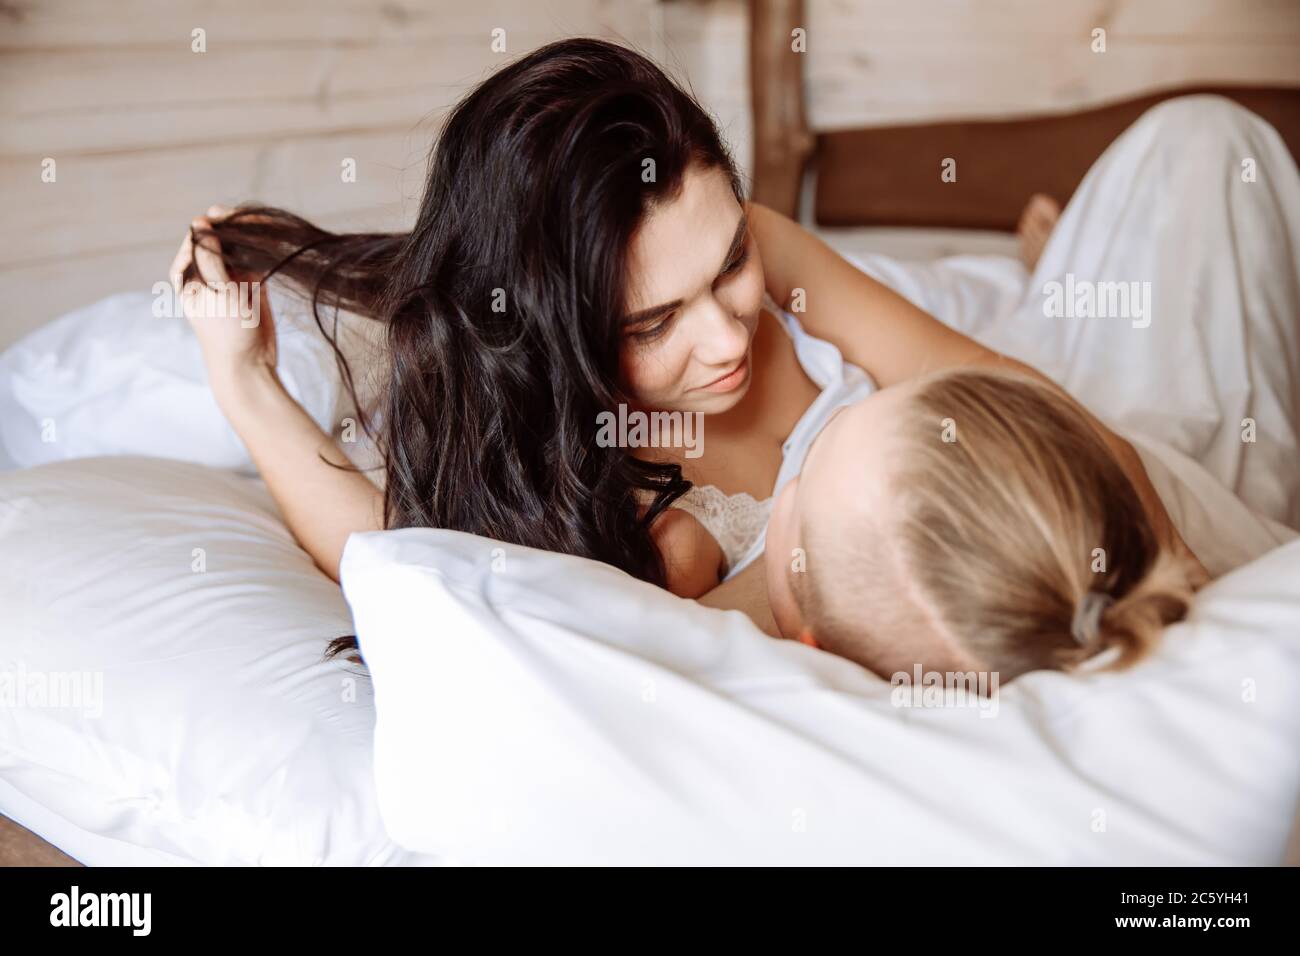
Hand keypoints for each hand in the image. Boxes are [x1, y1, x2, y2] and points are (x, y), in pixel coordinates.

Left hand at [170, 205, 277, 392]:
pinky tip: (272, 237)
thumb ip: (210, 257)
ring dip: (251, 233)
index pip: (198, 236)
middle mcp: (206, 271)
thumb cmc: (225, 332)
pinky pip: (255, 258)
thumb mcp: (216, 291)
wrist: (248, 364)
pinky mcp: (251, 284)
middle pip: (219, 237)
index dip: (214, 222)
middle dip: (235, 224)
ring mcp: (229, 277)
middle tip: (253, 219)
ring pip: (238, 245)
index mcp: (186, 272)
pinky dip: (262, 247)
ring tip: (266, 224)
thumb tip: (202, 222)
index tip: (231, 217)